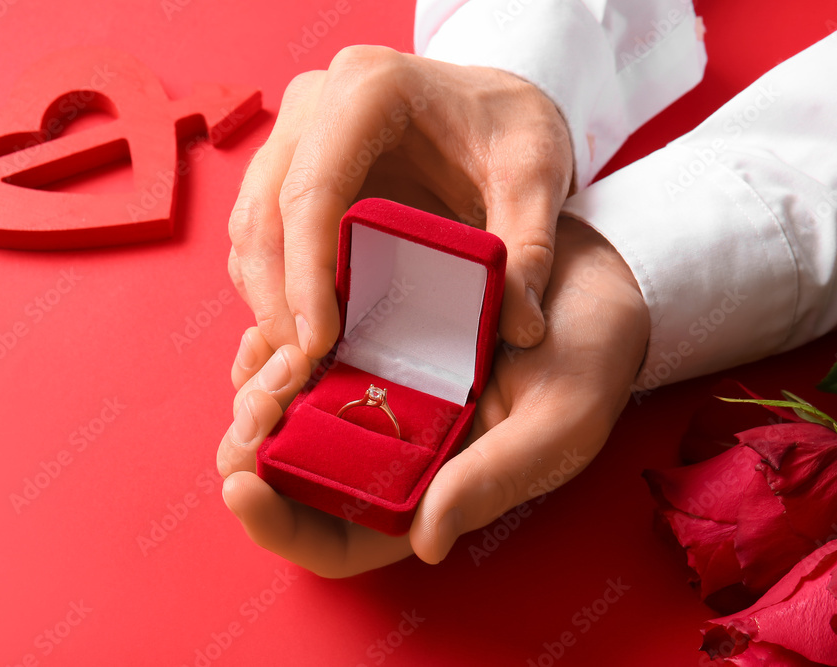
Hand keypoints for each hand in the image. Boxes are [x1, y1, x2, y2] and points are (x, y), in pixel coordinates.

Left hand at [216, 217, 649, 576]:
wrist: (594, 278)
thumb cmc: (590, 356)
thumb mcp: (557, 421)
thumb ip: (495, 480)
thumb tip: (425, 542)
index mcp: (439, 488)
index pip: (345, 538)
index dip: (286, 529)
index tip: (244, 489)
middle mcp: (401, 448)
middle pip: (301, 481)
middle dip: (253, 458)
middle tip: (242, 420)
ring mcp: (386, 392)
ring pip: (294, 417)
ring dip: (258, 396)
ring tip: (255, 361)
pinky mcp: (378, 336)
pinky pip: (311, 352)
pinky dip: (282, 343)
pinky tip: (271, 325)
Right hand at [226, 46, 574, 359]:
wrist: (498, 106)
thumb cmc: (513, 129)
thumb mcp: (536, 179)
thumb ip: (529, 249)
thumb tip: (520, 327)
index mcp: (367, 89)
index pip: (311, 191)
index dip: (306, 274)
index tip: (318, 342)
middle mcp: (315, 103)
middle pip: (264, 210)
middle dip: (276, 298)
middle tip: (301, 368)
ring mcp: (297, 133)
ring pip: (252, 225)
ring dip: (267, 297)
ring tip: (301, 361)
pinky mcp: (294, 166)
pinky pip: (265, 232)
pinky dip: (276, 285)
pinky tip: (306, 329)